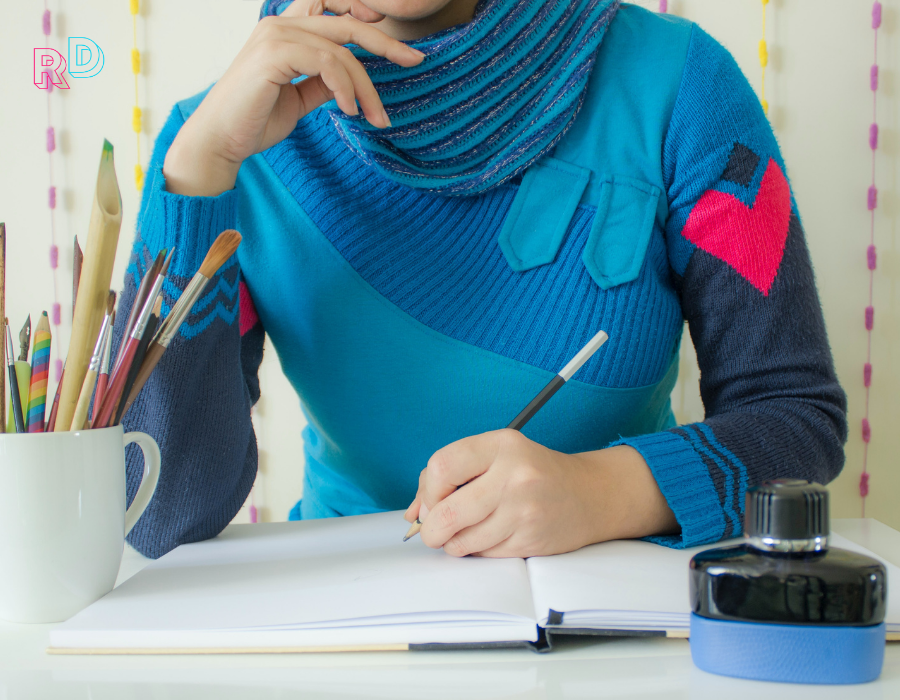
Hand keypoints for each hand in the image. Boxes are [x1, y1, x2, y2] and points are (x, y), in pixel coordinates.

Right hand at [163, 0, 423, 196]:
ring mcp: (276, 34)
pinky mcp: (273, 53)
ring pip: (341, 49)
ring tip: (377, 117)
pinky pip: (326, 62)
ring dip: (366, 86)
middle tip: (416, 59)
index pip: (335, 10)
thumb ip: (322, 82)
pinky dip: (345, 87)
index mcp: (285, 29)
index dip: (366, 16)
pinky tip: (351, 111)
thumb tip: (349, 81)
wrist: (220, 141)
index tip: (398, 42)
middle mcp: (280, 23)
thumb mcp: (299, 98)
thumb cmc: (254, 121)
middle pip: (347, 23)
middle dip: (386, 43)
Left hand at [404, 430, 678, 557]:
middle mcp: (514, 475)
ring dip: (455, 543)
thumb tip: (415, 512)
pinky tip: (492, 536)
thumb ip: (452, 475)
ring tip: (468, 531)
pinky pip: (484, 554)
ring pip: (462, 540)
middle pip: (446, 511)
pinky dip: (478, 551)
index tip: (430, 501)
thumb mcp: (496, 456)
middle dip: (432, 528)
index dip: (427, 490)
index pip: (442, 466)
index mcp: (502, 445)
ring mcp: (524, 510)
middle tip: (435, 530)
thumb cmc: (533, 473)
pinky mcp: (530, 539)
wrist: (590, 495)